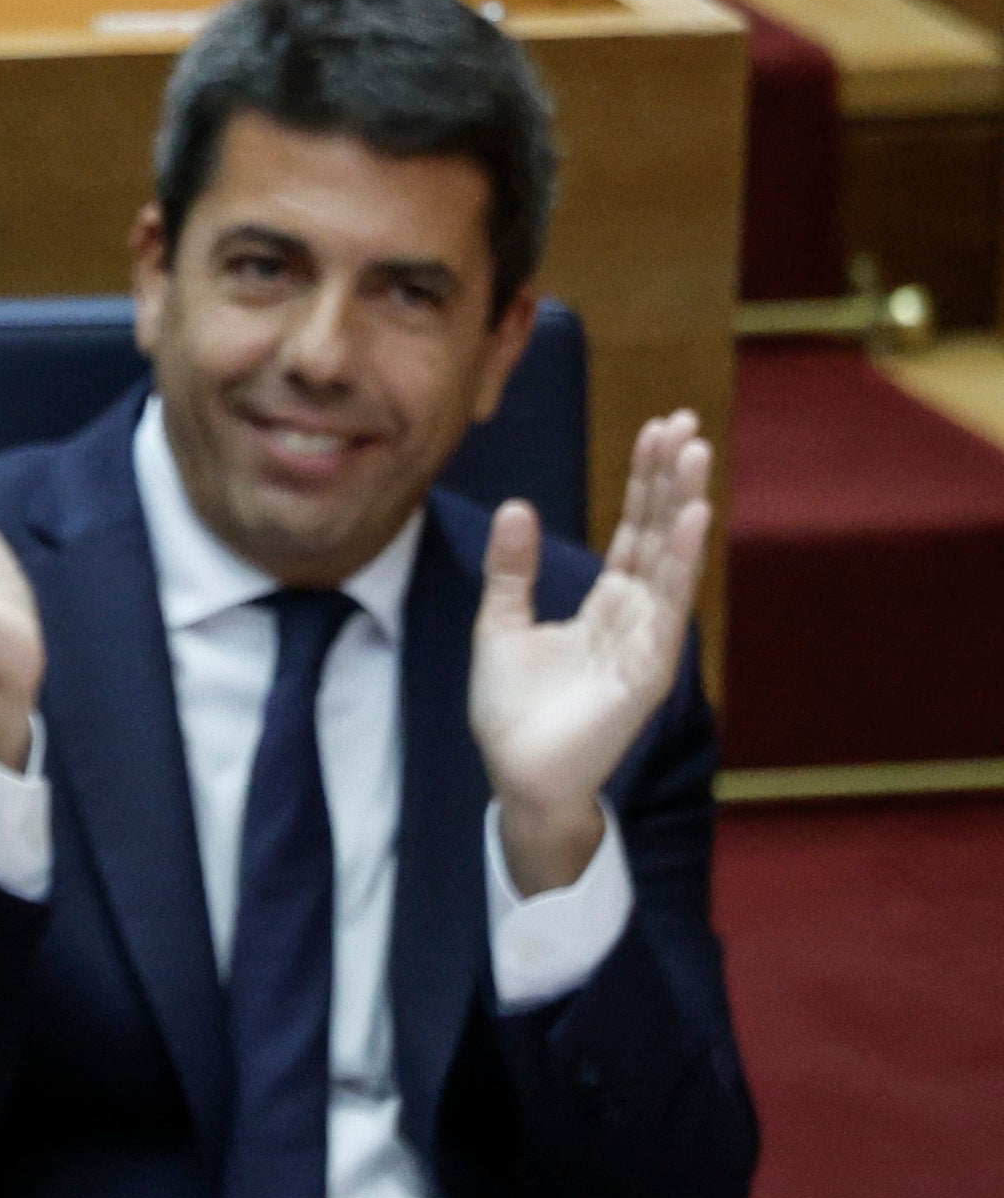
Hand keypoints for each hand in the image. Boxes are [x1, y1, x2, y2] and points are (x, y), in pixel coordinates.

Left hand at [476, 410, 711, 895]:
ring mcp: (648, 639)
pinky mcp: (650, 668)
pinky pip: (668, 605)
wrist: (518, 775)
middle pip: (658, 533)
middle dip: (670, 479)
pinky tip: (694, 518)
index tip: (658, 429)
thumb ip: (513, 568)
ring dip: (684, 505)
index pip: (633, 529)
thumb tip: (516, 505)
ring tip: (695, 453)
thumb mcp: (501, 623)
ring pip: (670, 559)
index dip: (644, 481)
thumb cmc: (516, 709)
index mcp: (607, 603)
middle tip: (685, 422)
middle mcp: (636, 614)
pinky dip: (680, 559)